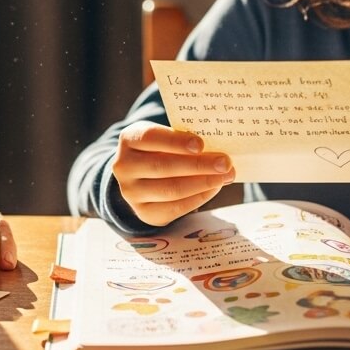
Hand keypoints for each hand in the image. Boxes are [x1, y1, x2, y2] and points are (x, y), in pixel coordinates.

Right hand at [111, 121, 235, 226]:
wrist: (141, 175)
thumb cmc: (160, 148)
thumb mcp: (164, 136)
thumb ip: (183, 140)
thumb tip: (217, 150)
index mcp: (129, 140)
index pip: (150, 138)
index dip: (175, 141)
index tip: (201, 144)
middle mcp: (124, 167)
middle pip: (163, 166)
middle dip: (198, 165)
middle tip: (224, 163)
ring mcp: (131, 193)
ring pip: (171, 189)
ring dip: (203, 183)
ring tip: (225, 176)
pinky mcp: (144, 213)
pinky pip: (176, 207)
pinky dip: (199, 197)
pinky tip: (214, 188)